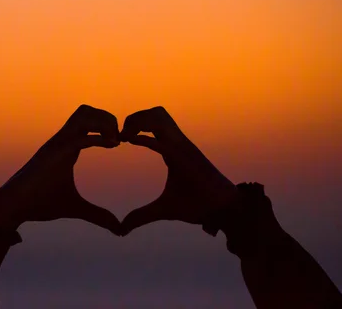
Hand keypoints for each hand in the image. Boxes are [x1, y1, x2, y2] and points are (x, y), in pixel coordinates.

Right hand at [0, 105, 122, 235]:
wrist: (13, 207)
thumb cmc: (39, 204)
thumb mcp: (76, 209)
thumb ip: (97, 216)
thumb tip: (118, 229)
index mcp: (67, 147)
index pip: (88, 120)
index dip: (107, 125)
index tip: (119, 144)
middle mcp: (62, 140)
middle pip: (86, 110)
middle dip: (108, 118)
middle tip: (119, 139)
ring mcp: (57, 144)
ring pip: (84, 114)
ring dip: (104, 122)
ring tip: (115, 142)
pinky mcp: (55, 153)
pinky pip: (80, 136)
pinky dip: (99, 138)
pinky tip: (112, 147)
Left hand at [119, 106, 237, 234]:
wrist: (224, 212)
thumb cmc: (198, 206)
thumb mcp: (162, 210)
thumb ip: (141, 216)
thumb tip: (122, 229)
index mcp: (172, 149)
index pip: (152, 123)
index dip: (133, 126)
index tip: (117, 140)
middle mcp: (177, 143)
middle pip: (155, 113)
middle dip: (134, 117)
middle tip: (119, 136)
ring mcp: (182, 147)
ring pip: (159, 117)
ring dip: (138, 121)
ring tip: (124, 137)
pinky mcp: (185, 156)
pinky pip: (162, 140)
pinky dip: (144, 137)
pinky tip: (130, 141)